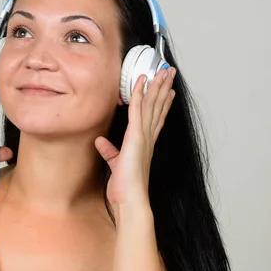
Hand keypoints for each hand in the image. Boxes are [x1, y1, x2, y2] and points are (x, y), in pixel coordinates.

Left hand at [95, 67, 176, 207]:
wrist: (130, 199)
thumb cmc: (124, 187)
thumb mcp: (115, 164)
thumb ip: (109, 151)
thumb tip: (100, 142)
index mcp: (145, 144)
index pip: (156, 118)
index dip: (163, 103)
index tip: (168, 91)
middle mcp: (148, 137)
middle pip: (158, 107)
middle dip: (164, 88)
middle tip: (170, 72)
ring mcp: (143, 136)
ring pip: (152, 104)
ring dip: (157, 86)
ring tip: (164, 71)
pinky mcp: (135, 136)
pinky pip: (137, 110)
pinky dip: (139, 94)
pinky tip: (141, 81)